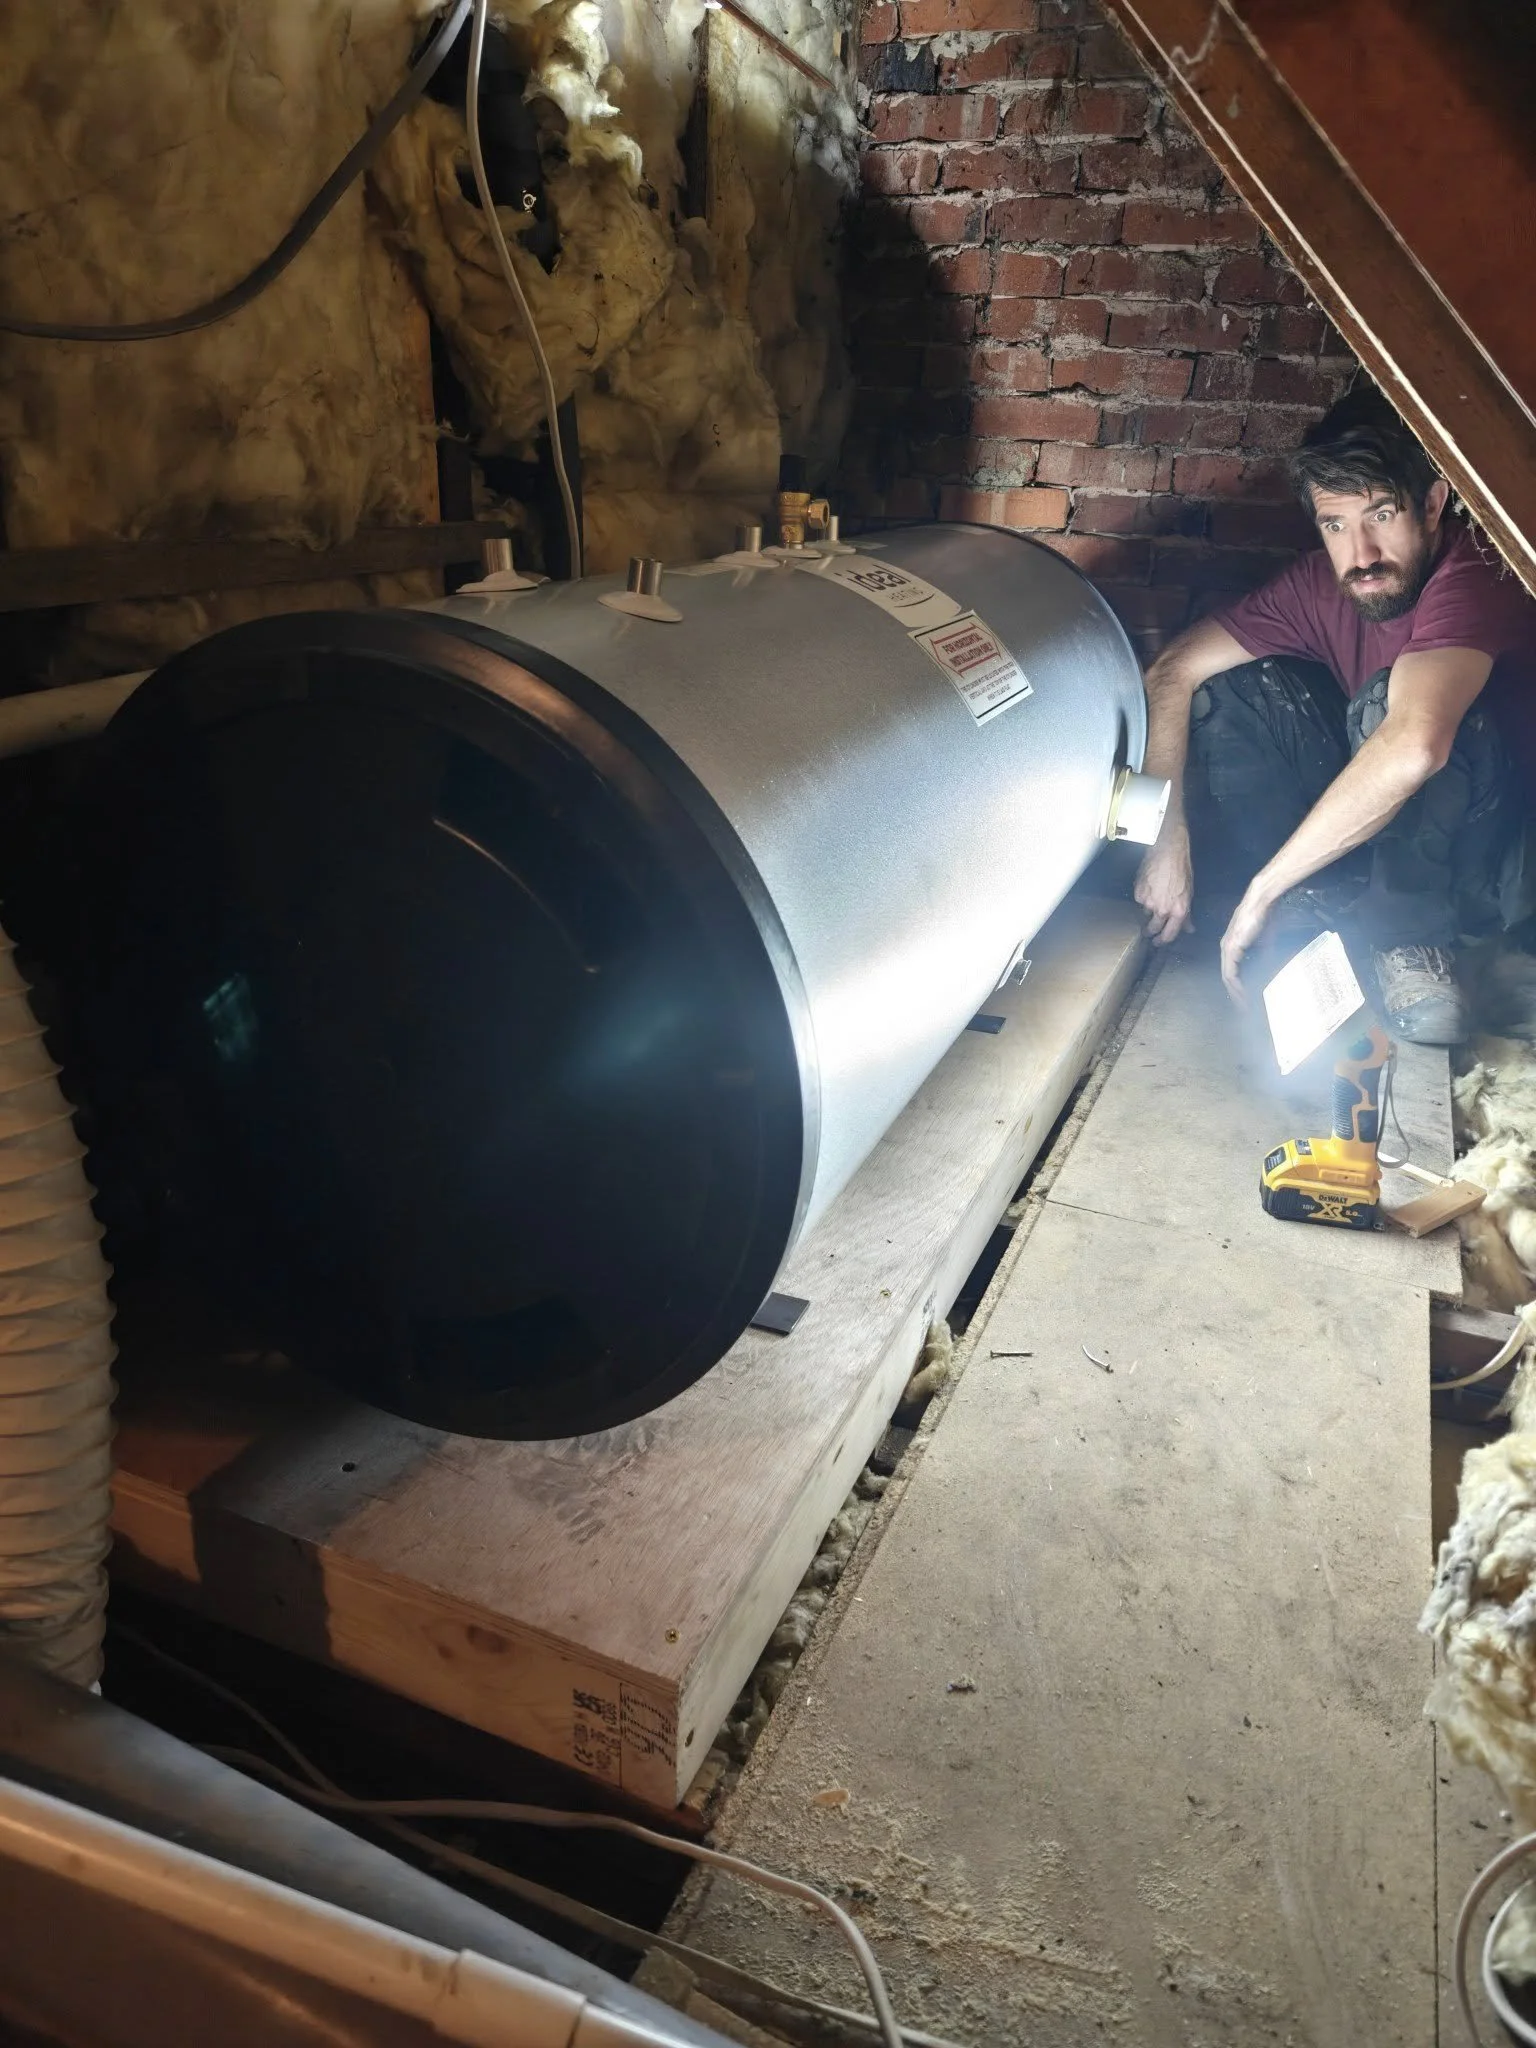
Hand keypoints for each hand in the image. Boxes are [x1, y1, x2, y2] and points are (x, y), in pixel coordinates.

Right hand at [1133, 821, 1193, 945]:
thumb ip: (1187, 913)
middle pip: (1153, 928)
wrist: (1168, 852)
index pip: (1169, 934)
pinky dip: (1143, 897)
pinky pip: (1140, 901)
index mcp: (1178, 911)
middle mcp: (1162, 910)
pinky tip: (1149, 886)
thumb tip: (1189, 928)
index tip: (1159, 942)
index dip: (1163, 940)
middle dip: (1151, 932)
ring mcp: (1148, 902)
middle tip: (1150, 931)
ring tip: (1154, 897)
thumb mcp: (1189, 893)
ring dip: (1149, 910)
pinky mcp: (1138, 893)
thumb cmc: (1182, 870)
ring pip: (1145, 913)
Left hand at [1219, 889, 1271, 1003]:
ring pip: (1227, 977)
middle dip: (1235, 994)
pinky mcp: (1231, 948)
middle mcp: (1226, 948)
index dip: (1238, 986)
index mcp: (1232, 946)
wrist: (1261, 902)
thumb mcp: (1265, 940)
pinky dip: (1235, 985)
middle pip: (1227, 977)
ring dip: (1235, 992)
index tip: (1246, 998)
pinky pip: (1230, 972)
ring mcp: (1227, 948)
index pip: (1232, 971)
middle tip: (1243, 1008)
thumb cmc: (1264, 916)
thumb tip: (1267, 965)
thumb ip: (1264, 953)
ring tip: (1243, 1005)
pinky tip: (1242, 993)